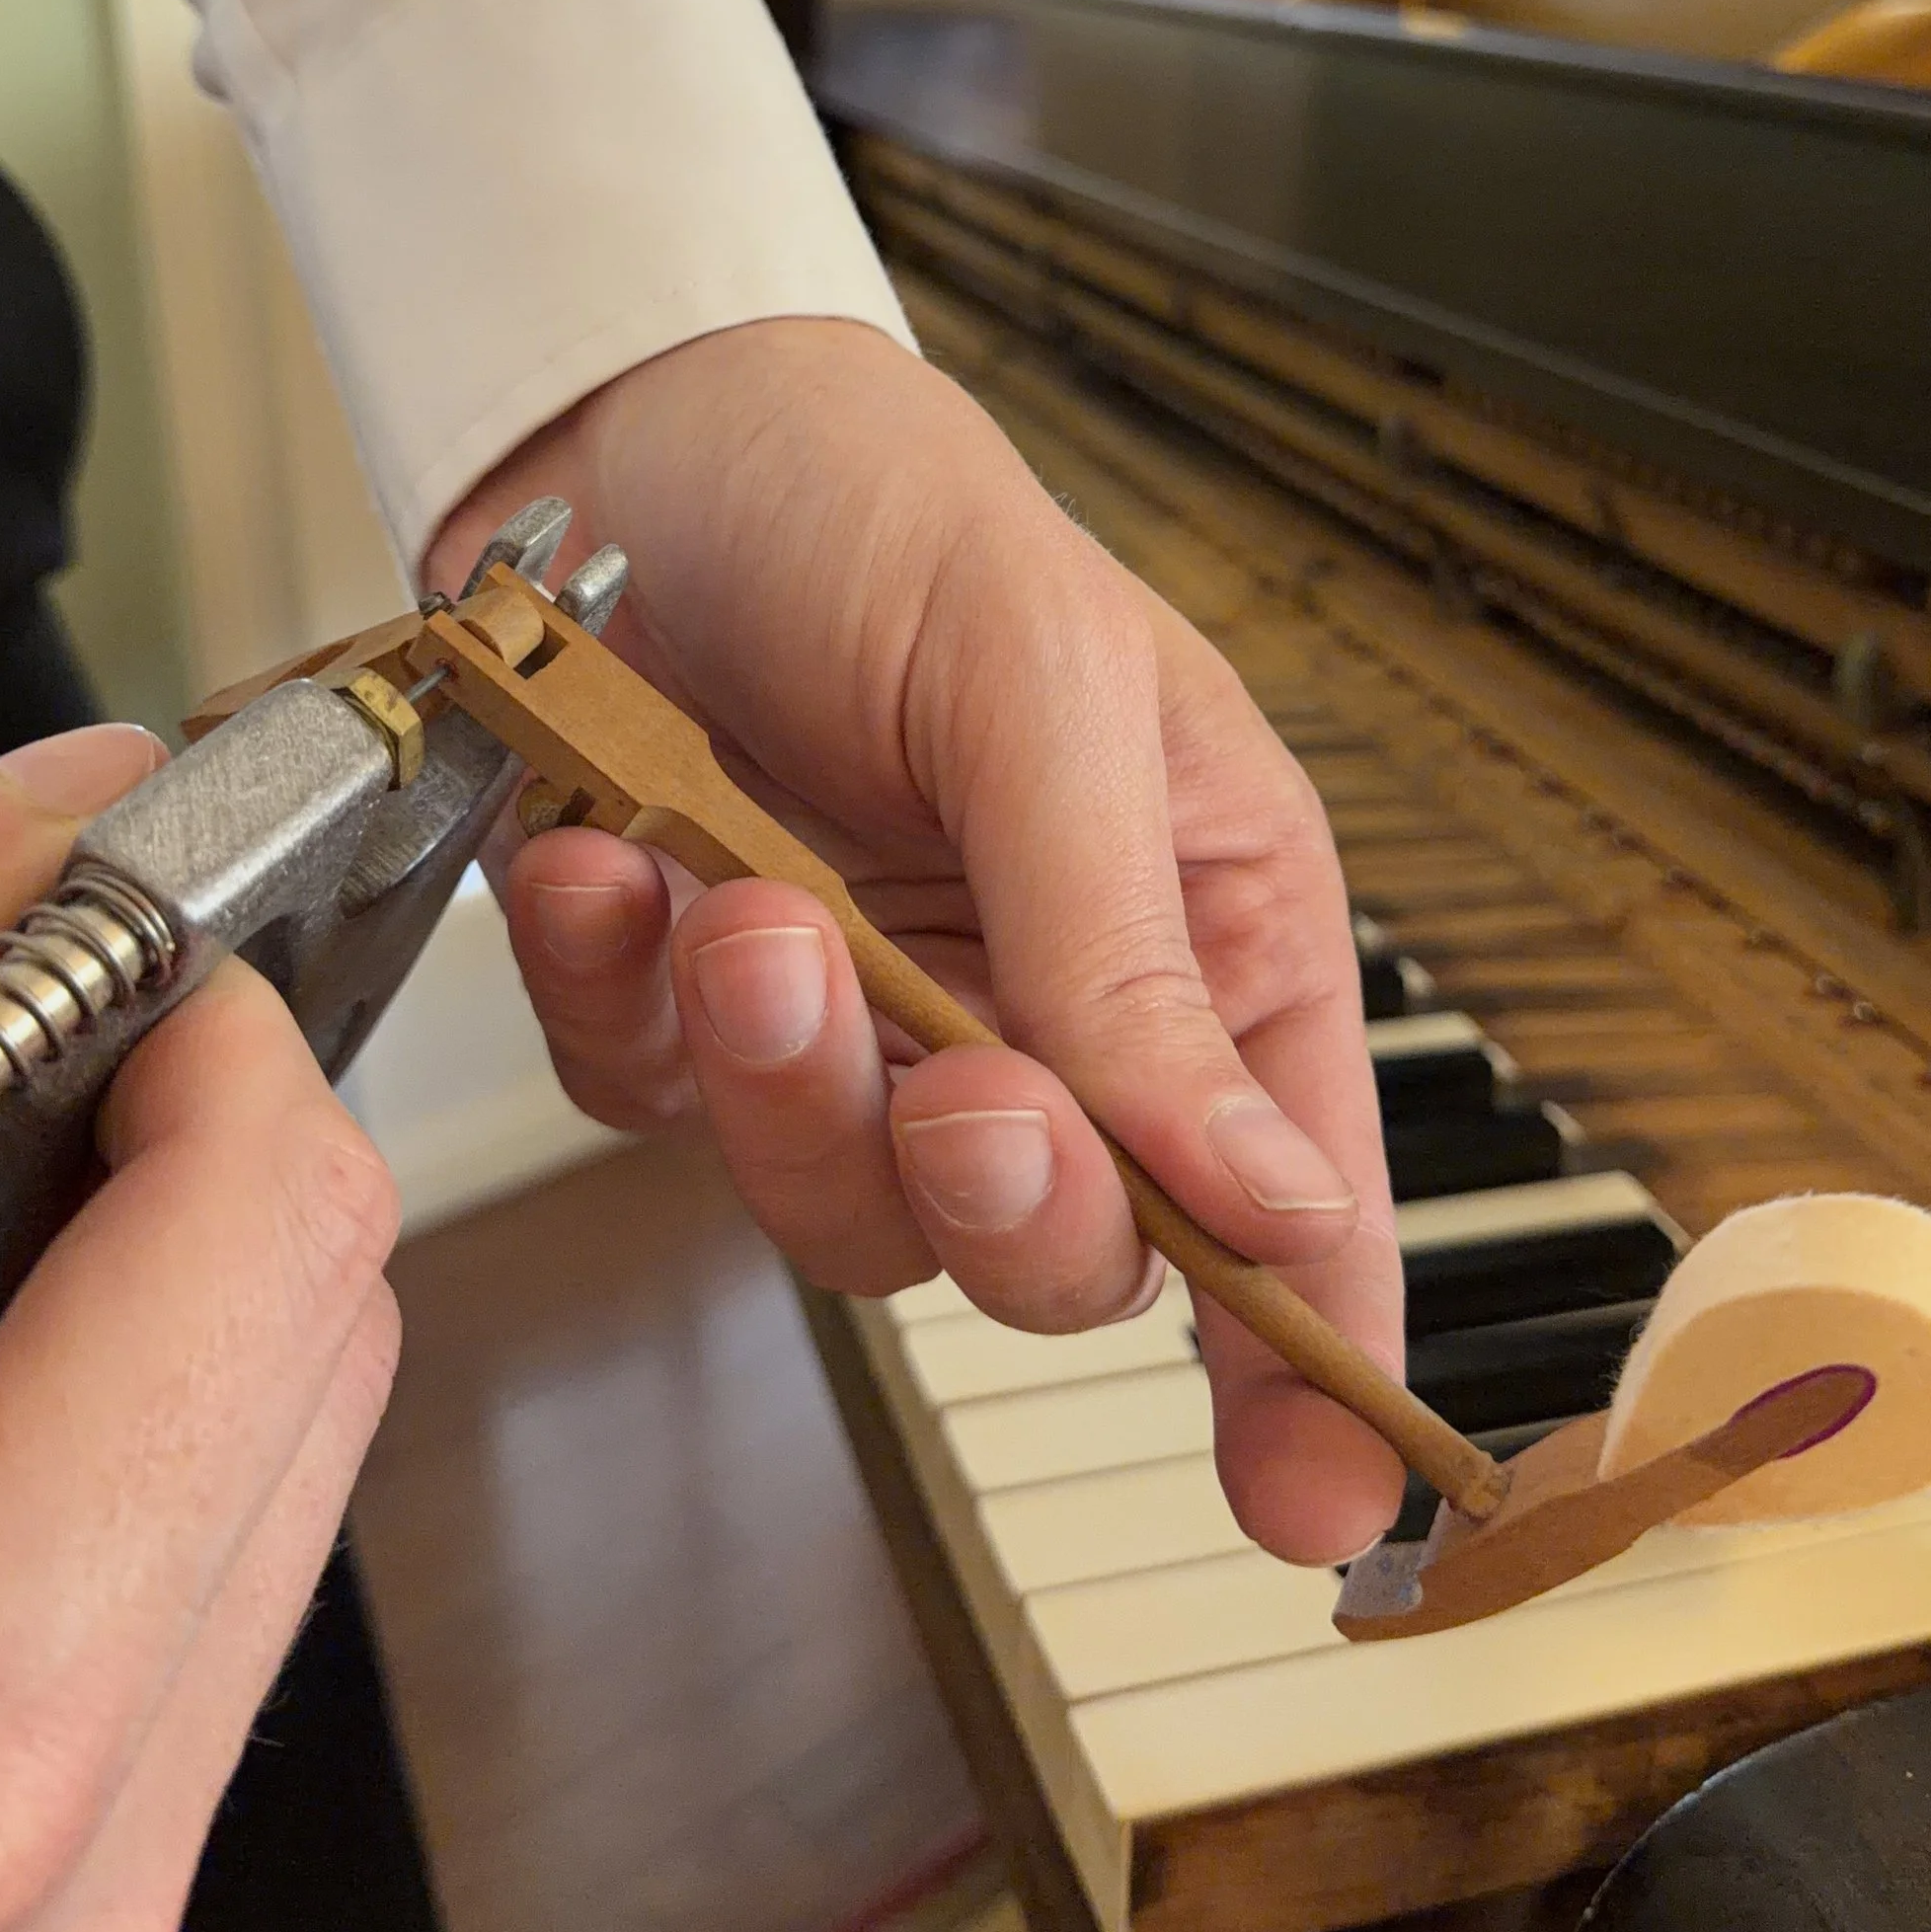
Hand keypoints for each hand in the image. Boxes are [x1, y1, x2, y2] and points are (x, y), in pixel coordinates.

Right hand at [0, 731, 400, 1931]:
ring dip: (166, 1318)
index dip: (212, 1036)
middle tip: (14, 1057)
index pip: (271, 1259)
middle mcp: (7, 1919)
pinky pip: (181, 1636)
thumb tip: (64, 813)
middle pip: (321, 1376)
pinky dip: (108, 1476)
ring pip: (284, 1501)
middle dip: (194, 1167)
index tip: (116, 940)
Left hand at [430, 319, 1401, 1566]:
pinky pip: (656, 1109)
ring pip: (839, 1211)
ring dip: (784, 1080)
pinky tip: (615, 859)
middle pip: (1058, 1252)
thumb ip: (1131, 951)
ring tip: (739, 903)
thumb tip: (1267, 1198)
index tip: (1316, 1507)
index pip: (1285, 1189)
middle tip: (957, 1085)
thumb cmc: (895, 510)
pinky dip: (625, 1003)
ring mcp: (860, 1030)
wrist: (642, 424)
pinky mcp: (686, 1019)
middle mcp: (1043, 1010)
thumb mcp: (1049, 687)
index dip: (1310, 1361)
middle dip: (999, 1195)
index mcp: (1197, 926)